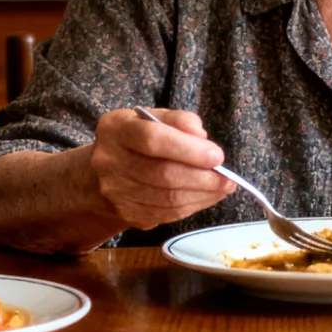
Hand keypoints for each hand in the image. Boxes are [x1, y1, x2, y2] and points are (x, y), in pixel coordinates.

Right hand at [88, 108, 235, 230]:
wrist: (104, 172)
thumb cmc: (137, 139)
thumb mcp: (154, 117)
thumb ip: (179, 120)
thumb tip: (201, 137)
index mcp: (115, 129)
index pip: (152, 139)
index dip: (188, 149)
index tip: (217, 156)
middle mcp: (108, 161)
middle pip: (162, 174)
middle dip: (202, 177)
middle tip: (227, 178)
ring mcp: (115, 191)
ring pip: (167, 198)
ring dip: (202, 195)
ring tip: (223, 187)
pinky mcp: (126, 213)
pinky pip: (166, 214)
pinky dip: (192, 206)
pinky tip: (206, 197)